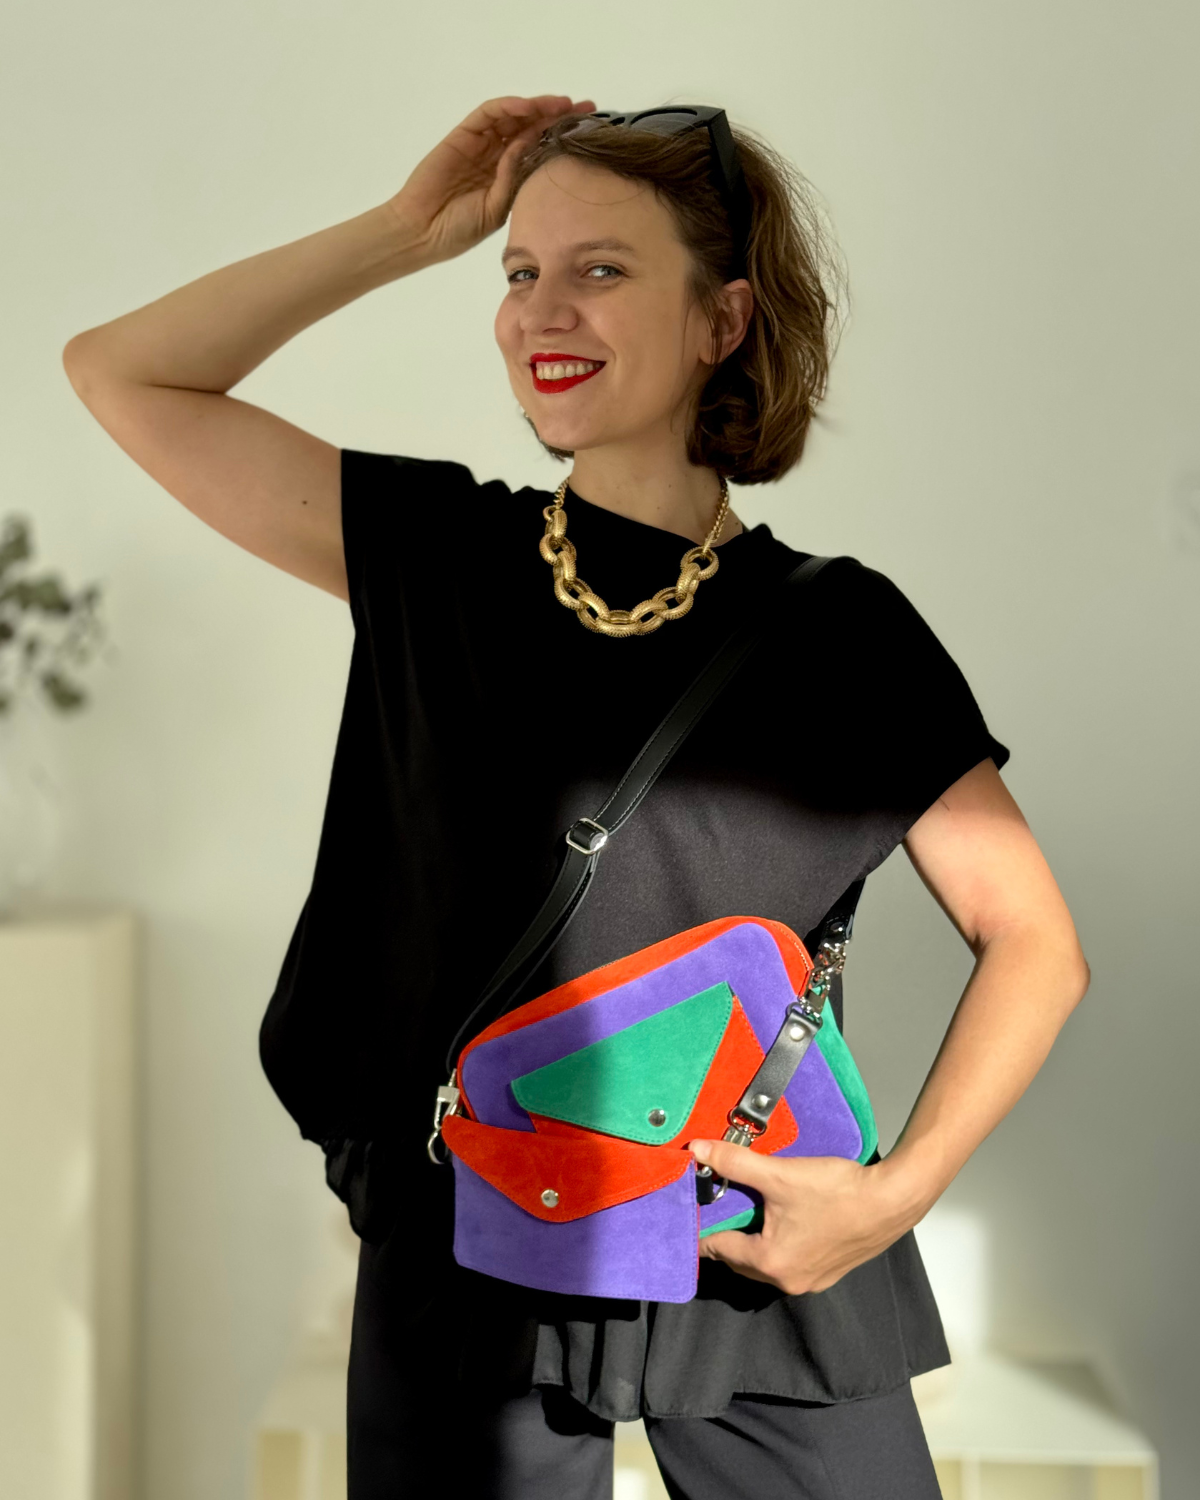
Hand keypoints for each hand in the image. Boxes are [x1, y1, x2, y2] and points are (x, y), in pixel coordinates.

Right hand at [385, 95, 595, 265]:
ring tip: (562, 104)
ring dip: (538, 107)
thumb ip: (516, 182)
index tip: (591, 131)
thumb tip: (541, 155)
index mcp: (507, 176)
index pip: (539, 149)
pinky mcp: (462, 136)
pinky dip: (507, 107)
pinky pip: (487, 115)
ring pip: (512, 116)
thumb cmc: (458, 230)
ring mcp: (479, 144)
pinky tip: (528, 106)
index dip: (563, 138)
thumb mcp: (499, 209)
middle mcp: (495, 156)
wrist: (422, 232)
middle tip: (586, 108)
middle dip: (558, 115)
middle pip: (530, 127)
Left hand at [690, 1140, 920, 1294]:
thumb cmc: (838, 1191)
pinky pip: (788, 1261)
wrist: (893, 1200)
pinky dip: (776, 1244)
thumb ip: (736, 1162)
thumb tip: (698, 1150)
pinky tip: (779, 1219)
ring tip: (743, 1210)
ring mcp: (811, 1280)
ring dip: (751, 1241)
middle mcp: (788, 1281)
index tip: (689, 1214)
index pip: (718, 1249)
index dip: (701, 1229)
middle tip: (713, 1208)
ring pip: (764, 1263)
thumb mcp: (780, 1175)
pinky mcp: (829, 1271)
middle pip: (740, 1260)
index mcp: (770, 1264)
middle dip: (725, 1236)